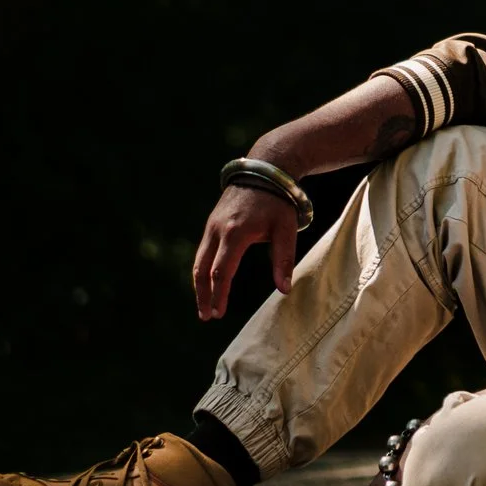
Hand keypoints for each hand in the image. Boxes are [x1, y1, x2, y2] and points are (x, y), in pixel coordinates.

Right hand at [193, 182, 300, 320]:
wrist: (263, 169)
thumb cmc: (278, 201)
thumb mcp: (286, 229)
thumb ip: (283, 260)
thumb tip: (285, 290)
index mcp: (236, 233)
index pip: (222, 271)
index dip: (219, 294)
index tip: (219, 313)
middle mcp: (218, 230)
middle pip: (202, 269)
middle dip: (203, 295)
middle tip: (206, 316)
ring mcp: (212, 225)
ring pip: (199, 260)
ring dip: (199, 284)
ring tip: (205, 305)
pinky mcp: (212, 223)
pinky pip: (202, 251)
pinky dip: (202, 269)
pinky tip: (208, 281)